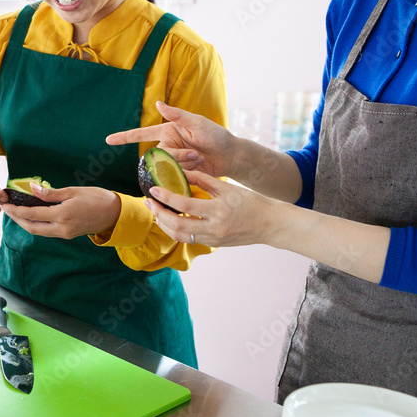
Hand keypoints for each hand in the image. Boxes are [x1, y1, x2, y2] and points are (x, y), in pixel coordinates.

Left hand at [0, 183, 120, 239]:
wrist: (115, 214)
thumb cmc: (96, 198)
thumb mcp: (73, 191)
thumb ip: (50, 193)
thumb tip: (32, 189)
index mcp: (62, 215)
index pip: (32, 214)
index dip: (16, 210)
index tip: (5, 204)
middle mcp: (62, 228)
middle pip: (31, 227)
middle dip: (16, 219)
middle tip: (6, 209)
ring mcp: (65, 233)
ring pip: (38, 231)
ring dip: (25, 223)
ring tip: (15, 212)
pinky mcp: (68, 235)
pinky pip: (47, 231)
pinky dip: (36, 224)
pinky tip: (31, 216)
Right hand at [106, 101, 237, 177]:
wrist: (230, 156)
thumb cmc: (215, 135)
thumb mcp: (197, 122)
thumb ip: (177, 115)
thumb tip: (158, 102)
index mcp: (167, 132)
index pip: (141, 134)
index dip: (124, 137)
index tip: (108, 140)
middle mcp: (167, 146)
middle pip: (159, 156)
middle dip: (178, 157)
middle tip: (197, 154)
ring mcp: (173, 161)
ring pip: (168, 167)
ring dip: (185, 165)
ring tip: (200, 159)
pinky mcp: (180, 173)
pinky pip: (176, 176)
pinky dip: (189, 172)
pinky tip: (200, 167)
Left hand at [145, 170, 274, 247]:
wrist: (269, 224)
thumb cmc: (250, 202)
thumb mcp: (226, 187)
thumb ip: (202, 180)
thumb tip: (181, 171)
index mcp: (218, 211)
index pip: (184, 205)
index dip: (166, 198)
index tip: (153, 190)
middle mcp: (214, 228)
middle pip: (177, 225)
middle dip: (158, 214)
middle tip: (148, 202)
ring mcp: (213, 239)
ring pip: (179, 236)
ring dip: (164, 224)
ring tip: (155, 211)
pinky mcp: (213, 244)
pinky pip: (188, 239)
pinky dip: (175, 230)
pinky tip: (170, 220)